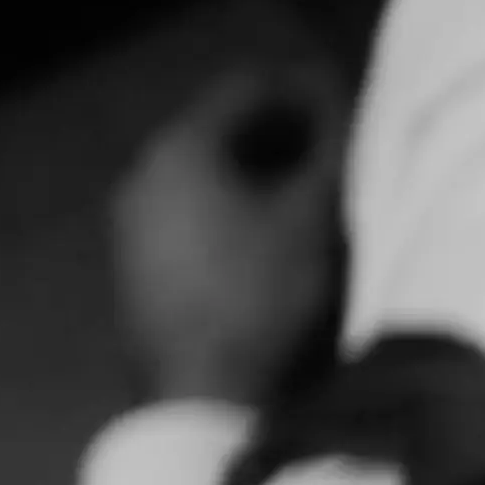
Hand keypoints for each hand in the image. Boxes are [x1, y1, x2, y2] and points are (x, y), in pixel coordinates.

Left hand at [109, 60, 350, 406]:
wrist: (202, 397)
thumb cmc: (264, 295)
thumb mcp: (317, 215)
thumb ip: (334, 150)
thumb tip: (346, 106)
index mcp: (180, 147)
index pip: (250, 86)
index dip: (308, 87)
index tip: (351, 102)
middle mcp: (143, 174)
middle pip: (223, 130)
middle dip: (286, 133)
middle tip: (339, 151)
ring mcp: (132, 226)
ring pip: (207, 177)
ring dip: (262, 176)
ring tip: (314, 200)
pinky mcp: (137, 271)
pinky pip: (192, 217)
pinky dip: (236, 214)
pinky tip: (274, 245)